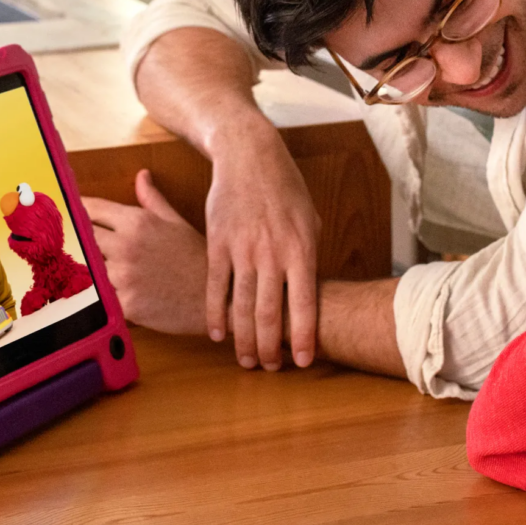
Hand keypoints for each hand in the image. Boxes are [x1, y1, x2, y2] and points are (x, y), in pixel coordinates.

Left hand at [82, 170, 207, 335]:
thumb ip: (152, 199)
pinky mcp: (125, 303)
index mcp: (137, 221)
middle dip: (78, 242)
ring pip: (86, 268)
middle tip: (71, 247)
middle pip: (81, 238)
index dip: (76, 212)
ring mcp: (124, 275)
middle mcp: (127, 245)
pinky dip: (98, 296)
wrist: (218, 297)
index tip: (67, 215)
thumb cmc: (197, 259)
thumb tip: (142, 176)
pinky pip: (98, 297)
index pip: (90, 209)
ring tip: (85, 272)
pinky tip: (103, 295)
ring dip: (86, 270)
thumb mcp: (176, 222)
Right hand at [206, 130, 319, 370]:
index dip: (302, 337)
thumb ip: (308, 256)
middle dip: (271, 347)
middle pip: (270, 313)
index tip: (301, 362)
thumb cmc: (286, 189)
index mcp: (302, 249)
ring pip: (242, 306)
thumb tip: (309, 290)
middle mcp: (273, 253)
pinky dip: (215, 314)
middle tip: (270, 368)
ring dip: (244, 339)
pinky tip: (216, 333)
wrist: (249, 156)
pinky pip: (215, 287)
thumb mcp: (309, 220)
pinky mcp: (217, 244)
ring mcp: (243, 250)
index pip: (304, 304)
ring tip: (247, 360)